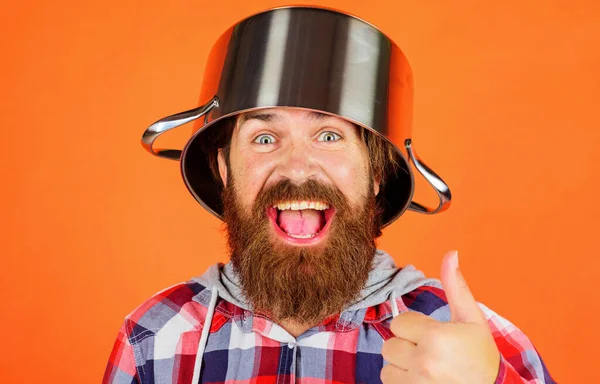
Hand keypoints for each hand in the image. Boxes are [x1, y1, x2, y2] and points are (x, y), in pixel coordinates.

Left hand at [380, 250, 500, 382]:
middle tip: (430, 351)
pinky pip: (389, 382)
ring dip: (402, 364)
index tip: (431, 334)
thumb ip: (456, 286)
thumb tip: (451, 254)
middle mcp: (423, 361)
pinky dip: (402, 379)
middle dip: (406, 345)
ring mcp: (416, 382)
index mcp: (436, 337)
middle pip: (389, 345)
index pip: (399, 323)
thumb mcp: (472, 319)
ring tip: (426, 366)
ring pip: (387, 365)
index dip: (414, 326)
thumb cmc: (481, 356)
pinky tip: (422, 378)